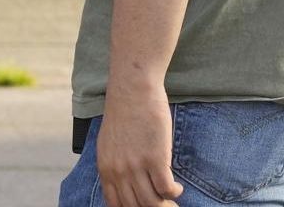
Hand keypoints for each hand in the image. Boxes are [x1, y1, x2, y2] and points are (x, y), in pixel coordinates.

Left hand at [96, 83, 183, 206]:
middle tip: (163, 205)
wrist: (133, 89)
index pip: (116, 206)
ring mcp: (137, 166)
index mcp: (106, 170)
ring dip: (164, 204)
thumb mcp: (109, 143)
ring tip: (171, 197)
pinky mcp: (156, 158)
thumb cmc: (124, 112)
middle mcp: (119, 172)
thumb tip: (124, 184)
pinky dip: (174, 192)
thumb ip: (114, 165)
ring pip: (151, 202)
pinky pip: (166, 188)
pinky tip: (177, 187)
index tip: (145, 206)